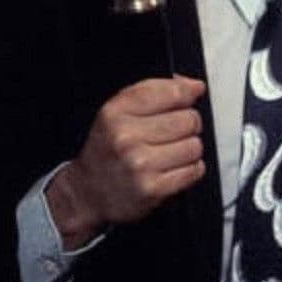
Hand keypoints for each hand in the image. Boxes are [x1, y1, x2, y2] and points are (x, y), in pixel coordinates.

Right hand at [45, 76, 205, 247]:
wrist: (86, 194)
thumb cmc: (107, 151)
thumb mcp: (117, 112)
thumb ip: (155, 91)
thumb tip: (194, 86)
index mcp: (116, 113)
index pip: (174, 92)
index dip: (186, 95)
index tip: (185, 100)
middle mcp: (125, 137)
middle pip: (189, 120)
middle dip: (187, 126)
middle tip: (170, 134)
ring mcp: (139, 164)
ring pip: (195, 146)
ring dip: (188, 150)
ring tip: (169, 154)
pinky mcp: (152, 188)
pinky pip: (194, 170)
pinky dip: (189, 170)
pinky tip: (171, 169)